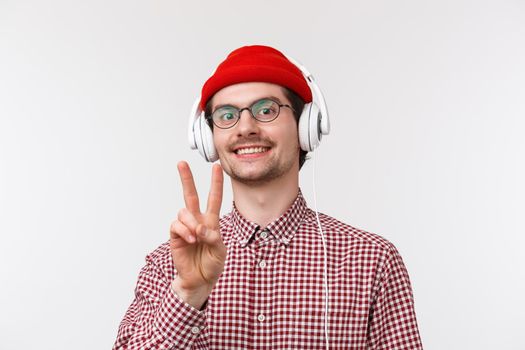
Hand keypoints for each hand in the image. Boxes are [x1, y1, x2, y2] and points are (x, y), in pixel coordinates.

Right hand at [169, 161, 225, 307]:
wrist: (199, 280)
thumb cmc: (212, 265)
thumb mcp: (220, 251)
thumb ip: (213, 237)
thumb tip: (200, 228)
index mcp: (211, 222)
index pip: (214, 198)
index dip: (216, 183)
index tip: (216, 167)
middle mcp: (197, 221)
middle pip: (190, 195)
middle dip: (186, 179)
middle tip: (181, 163)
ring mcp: (185, 228)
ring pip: (184, 211)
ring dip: (191, 222)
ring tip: (196, 236)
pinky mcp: (175, 236)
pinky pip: (176, 225)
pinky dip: (184, 230)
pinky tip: (190, 239)